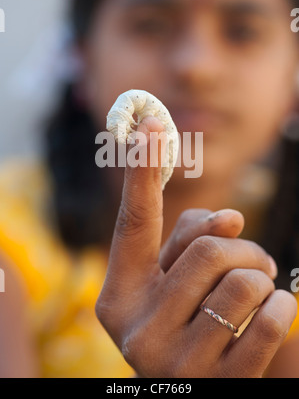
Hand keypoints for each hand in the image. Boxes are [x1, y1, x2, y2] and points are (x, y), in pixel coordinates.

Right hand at [96, 117, 296, 377]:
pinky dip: (284, 306)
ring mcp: (173, 362)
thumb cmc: (190, 321)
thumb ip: (192, 239)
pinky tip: (275, 314)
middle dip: (244, 248)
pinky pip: (269, 320)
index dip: (142, 172)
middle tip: (255, 259)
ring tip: (261, 292)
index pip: (133, 225)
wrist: (201, 390)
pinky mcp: (215, 385)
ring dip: (264, 277)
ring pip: (242, 283)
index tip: (149, 123)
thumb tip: (230, 217)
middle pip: (208, 250)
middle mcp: (136, 330)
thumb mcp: (178, 280)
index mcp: (119, 295)